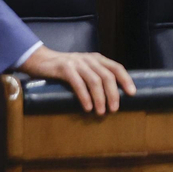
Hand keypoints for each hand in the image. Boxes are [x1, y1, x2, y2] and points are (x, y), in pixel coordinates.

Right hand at [18, 45, 134, 113]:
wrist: (40, 60)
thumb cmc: (65, 69)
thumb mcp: (83, 69)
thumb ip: (95, 76)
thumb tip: (111, 96)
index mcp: (97, 59)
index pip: (116, 67)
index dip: (125, 79)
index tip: (132, 93)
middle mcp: (89, 59)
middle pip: (107, 76)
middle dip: (113, 93)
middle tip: (114, 109)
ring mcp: (77, 63)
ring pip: (94, 80)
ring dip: (100, 98)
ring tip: (101, 112)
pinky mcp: (64, 68)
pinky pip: (77, 83)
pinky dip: (84, 96)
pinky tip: (87, 107)